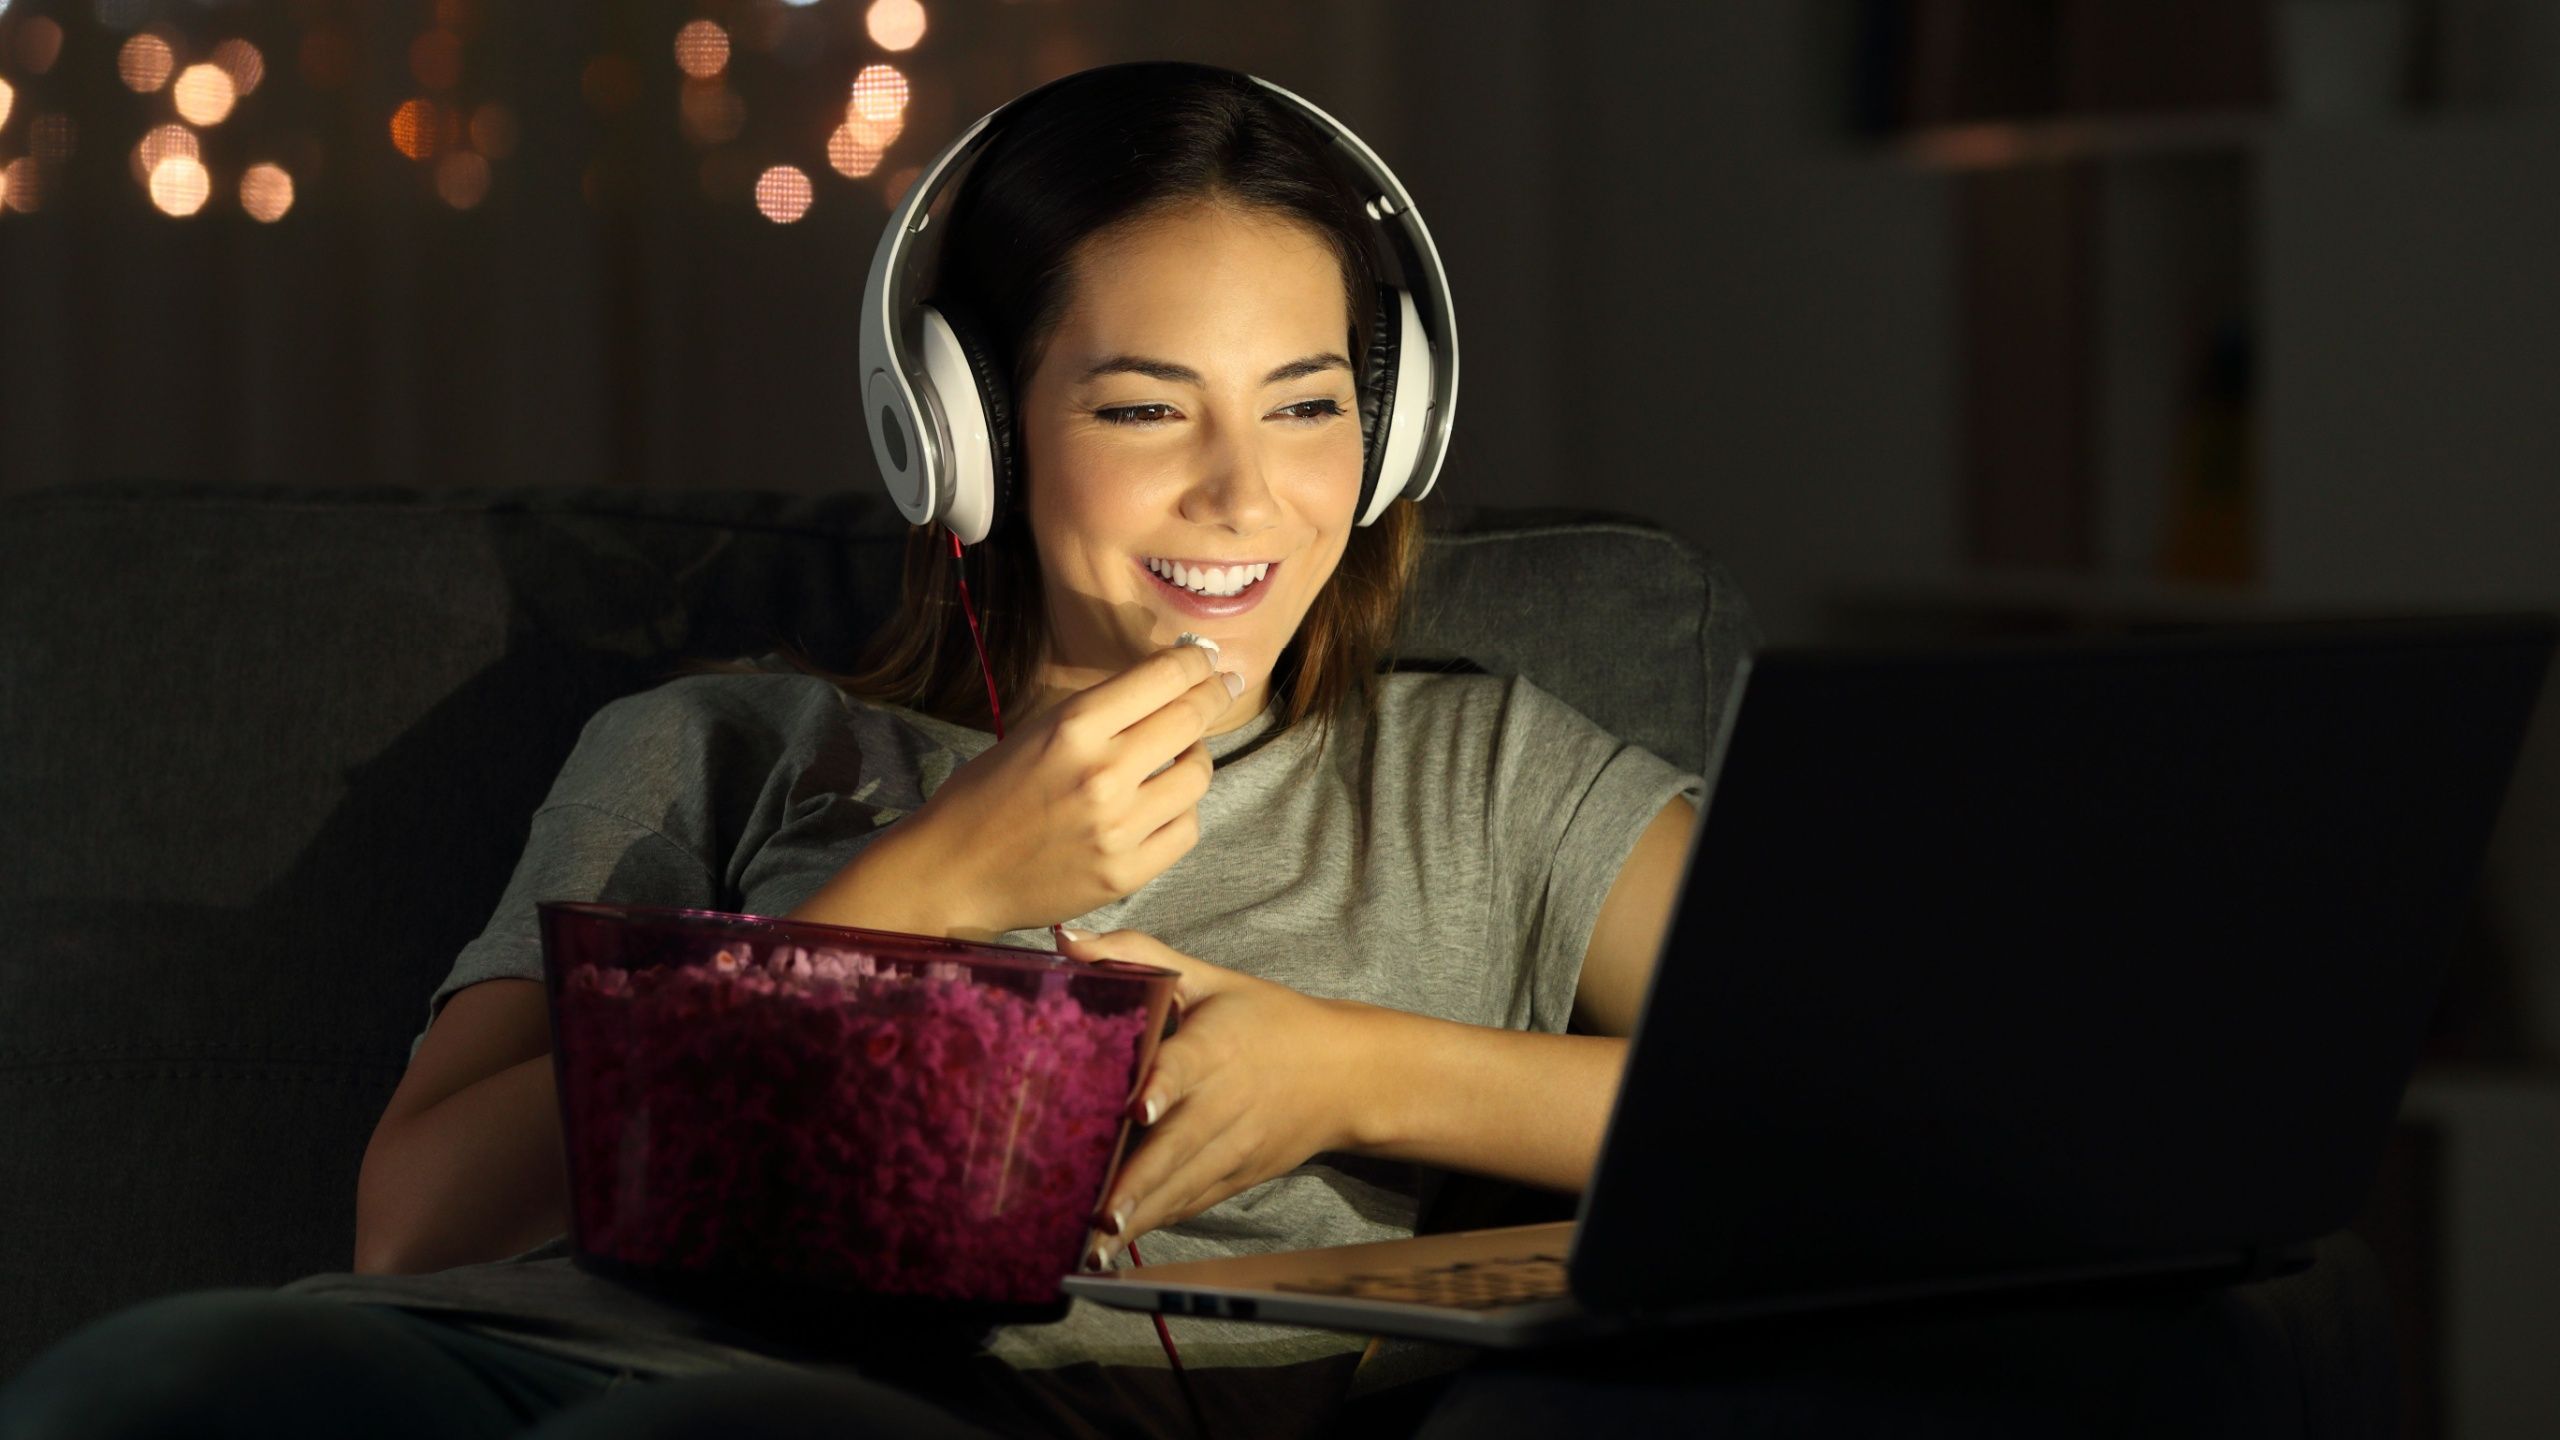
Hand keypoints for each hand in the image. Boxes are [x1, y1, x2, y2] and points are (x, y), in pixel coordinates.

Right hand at [894, 644, 1241, 936]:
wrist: (955, 872)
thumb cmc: (988, 793)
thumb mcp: (1036, 730)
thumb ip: (1101, 711)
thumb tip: (1167, 684)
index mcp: (1074, 727)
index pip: (1164, 677)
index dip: (1195, 662)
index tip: (1206, 659)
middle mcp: (1103, 773)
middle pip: (1192, 719)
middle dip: (1214, 695)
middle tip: (1221, 687)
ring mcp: (1118, 828)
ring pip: (1198, 776)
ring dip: (1196, 757)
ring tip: (1181, 755)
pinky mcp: (1126, 873)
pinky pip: (1186, 829)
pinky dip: (1181, 811)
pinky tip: (1163, 805)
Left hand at [1056, 928, 1372, 1262]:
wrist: (1345, 1074)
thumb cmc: (1267, 1019)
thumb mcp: (1209, 977)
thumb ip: (1136, 954)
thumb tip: (1063, 941)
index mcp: (1218, 1045)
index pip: (1188, 1065)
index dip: (1164, 1086)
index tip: (1139, 1107)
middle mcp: (1227, 1101)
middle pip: (1180, 1144)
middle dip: (1138, 1180)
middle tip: (1097, 1211)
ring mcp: (1236, 1145)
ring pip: (1184, 1184)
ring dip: (1141, 1214)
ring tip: (1094, 1245)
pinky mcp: (1240, 1174)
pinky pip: (1195, 1201)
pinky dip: (1160, 1220)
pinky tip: (1118, 1242)